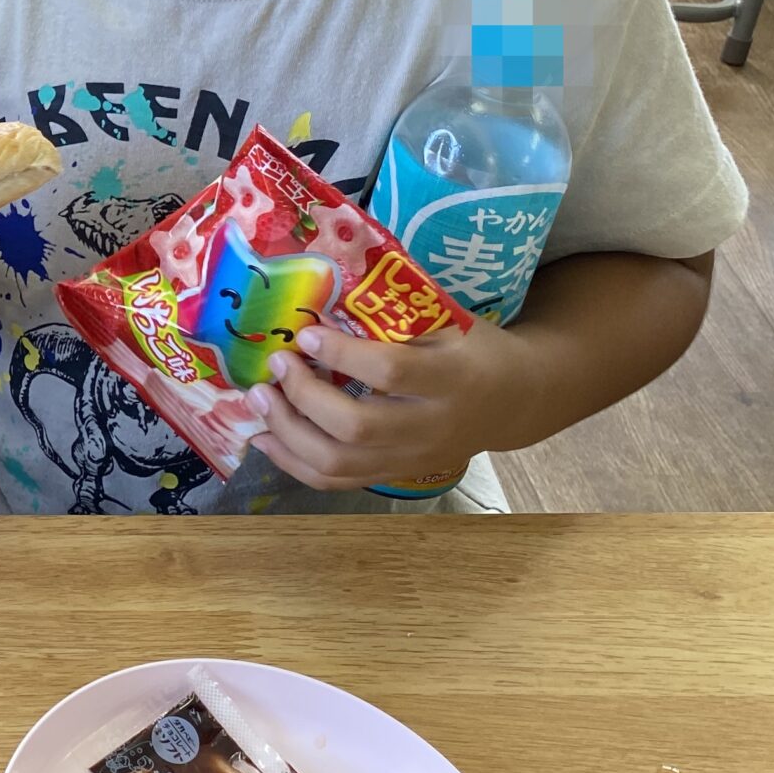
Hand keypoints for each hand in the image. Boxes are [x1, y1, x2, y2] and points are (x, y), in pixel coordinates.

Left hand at [250, 316, 527, 490]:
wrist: (515, 400)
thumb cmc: (473, 348)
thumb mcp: (449, 321)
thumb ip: (396, 313)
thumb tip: (321, 291)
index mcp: (452, 379)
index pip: (391, 372)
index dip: (343, 355)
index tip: (305, 334)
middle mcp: (432, 427)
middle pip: (357, 428)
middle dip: (304, 397)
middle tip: (276, 364)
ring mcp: (412, 458)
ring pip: (340, 463)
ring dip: (288, 433)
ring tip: (258, 398)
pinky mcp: (396, 474)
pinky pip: (337, 481)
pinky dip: (293, 463)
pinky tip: (264, 438)